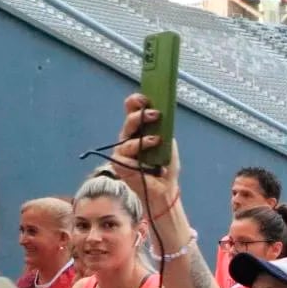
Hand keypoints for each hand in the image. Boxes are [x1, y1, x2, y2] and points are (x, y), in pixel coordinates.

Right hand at [111, 93, 180, 207]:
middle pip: (129, 120)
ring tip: (156, 139)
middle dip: (140, 114)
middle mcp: (128, 138)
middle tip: (155, 114)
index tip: (145, 99)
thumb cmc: (164, 166)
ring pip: (126, 136)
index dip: (136, 102)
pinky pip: (126, 152)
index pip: (132, 111)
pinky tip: (148, 155)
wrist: (164, 188)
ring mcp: (122, 150)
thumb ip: (163, 128)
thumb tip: (162, 111)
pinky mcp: (119, 162)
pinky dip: (138, 151)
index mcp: (138, 131)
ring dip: (142, 137)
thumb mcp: (167, 143)